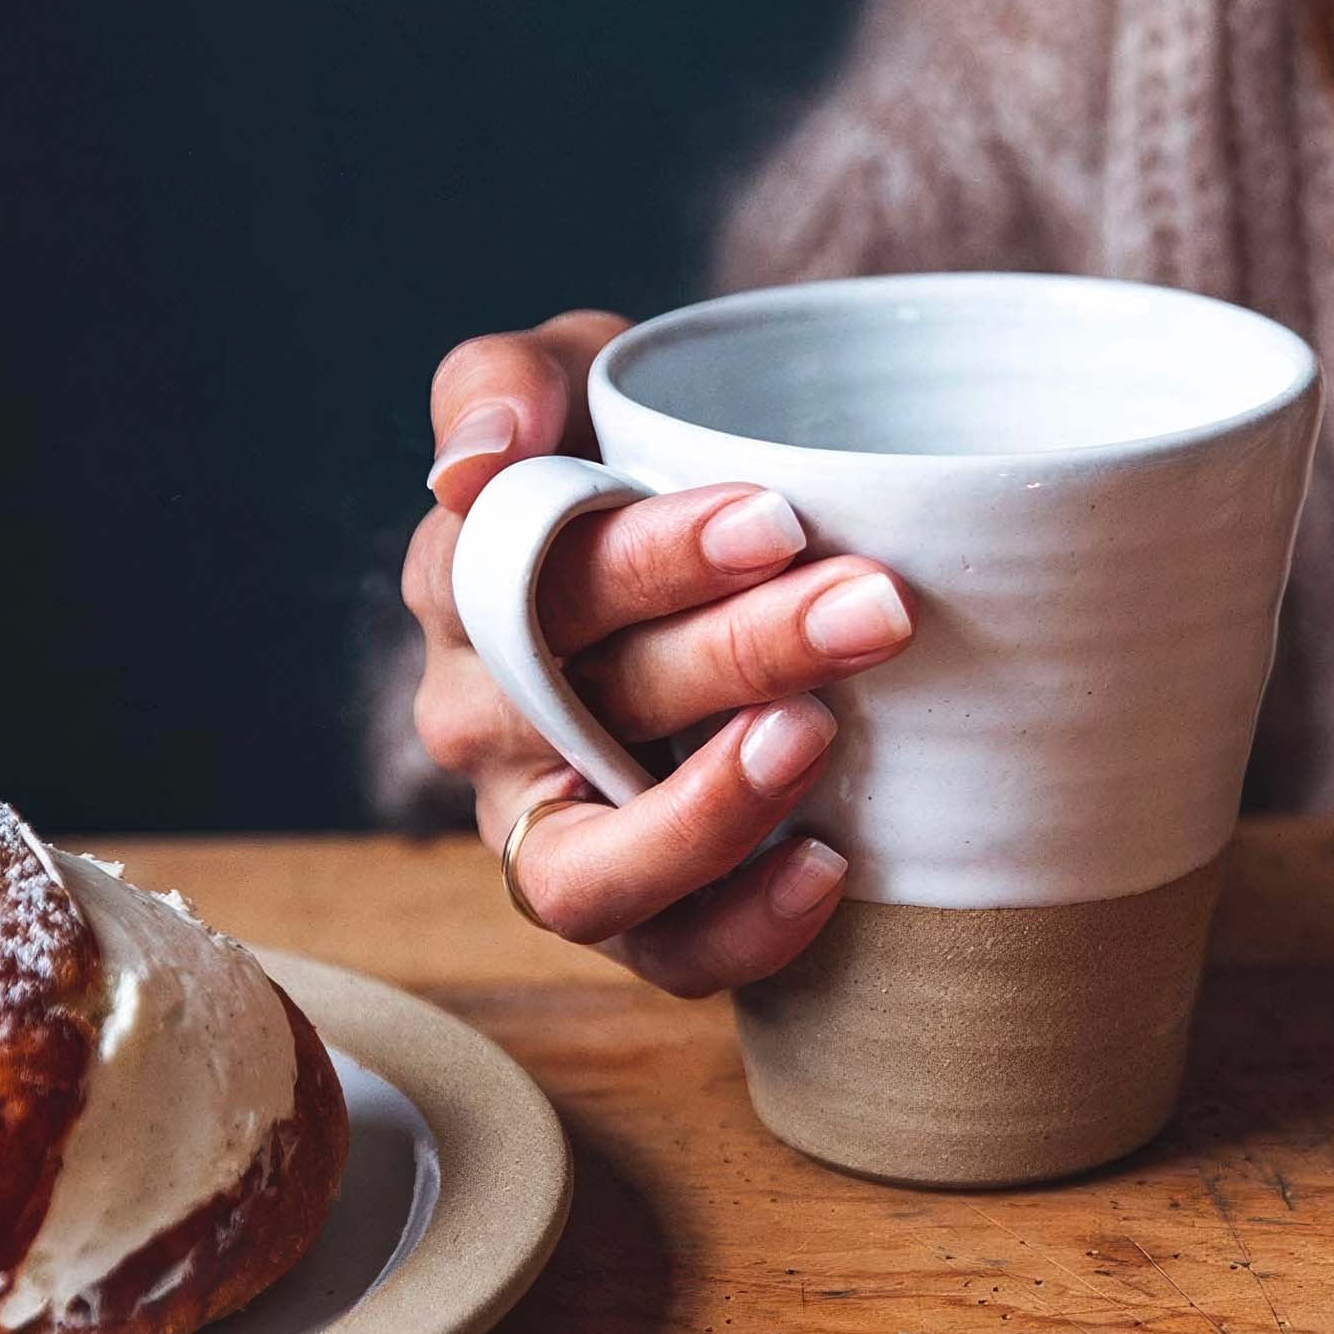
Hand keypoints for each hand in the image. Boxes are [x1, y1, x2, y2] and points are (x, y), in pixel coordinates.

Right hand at [403, 312, 915, 995]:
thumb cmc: (633, 459)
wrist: (708, 564)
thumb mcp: (575, 380)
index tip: (778, 518)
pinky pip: (664, 953)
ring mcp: (543, 829)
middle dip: (737, 652)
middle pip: (585, 706)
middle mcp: (482, 722)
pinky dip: (741, 927)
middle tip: (874, 606)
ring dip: (711, 810)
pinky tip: (829, 865)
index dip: (648, 558)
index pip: (529, 579)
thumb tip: (474, 467)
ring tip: (818, 736)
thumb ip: (506, 383)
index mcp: (459, 588)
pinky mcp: (624, 914)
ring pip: (593, 864)